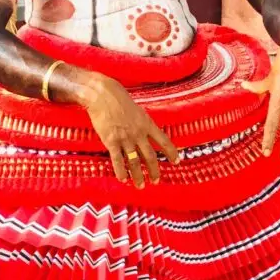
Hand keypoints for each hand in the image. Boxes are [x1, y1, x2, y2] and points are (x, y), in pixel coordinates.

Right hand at [81, 73, 178, 188]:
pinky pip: (118, 161)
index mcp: (147, 123)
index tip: (176, 161)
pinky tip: (124, 179)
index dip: (171, 152)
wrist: (102, 94)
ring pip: (135, 162)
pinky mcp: (111, 141)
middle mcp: (138, 133)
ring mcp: (125, 138)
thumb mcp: (137, 109)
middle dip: (154, 171)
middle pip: (150, 156)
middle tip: (156, 181)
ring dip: (138, 176)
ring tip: (140, 185)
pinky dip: (121, 172)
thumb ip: (142, 123)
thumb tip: (146, 133)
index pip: (164, 141)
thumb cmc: (119, 98)